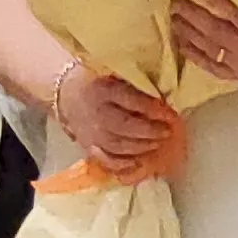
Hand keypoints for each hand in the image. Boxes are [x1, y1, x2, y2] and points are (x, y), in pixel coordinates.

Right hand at [57, 66, 173, 161]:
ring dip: (141, 147)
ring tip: (157, 143)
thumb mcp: (114, 73)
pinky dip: (122, 164)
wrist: (66, 93)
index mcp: (103, 90)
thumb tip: (165, 94)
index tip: (171, 114)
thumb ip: (135, 83)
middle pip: (125, 126)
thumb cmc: (98, 80)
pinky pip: (105, 159)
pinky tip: (138, 162)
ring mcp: (91, 132)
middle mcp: (96, 112)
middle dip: (149, 131)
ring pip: (117, 145)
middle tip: (167, 131)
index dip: (153, 109)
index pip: (131, 100)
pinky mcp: (88, 146)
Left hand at [168, 0, 237, 85]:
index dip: (218, 3)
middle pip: (216, 32)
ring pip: (210, 49)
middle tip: (175, 3)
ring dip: (189, 34)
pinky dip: (196, 57)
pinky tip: (182, 47)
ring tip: (173, 20)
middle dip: (193, 16)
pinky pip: (214, 67)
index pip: (236, 16)